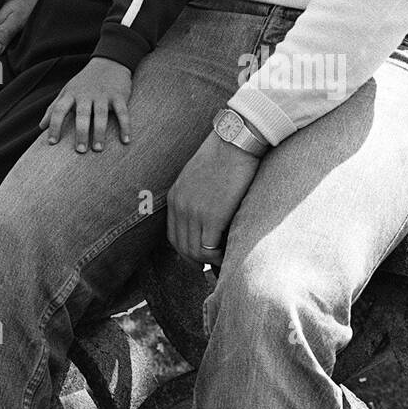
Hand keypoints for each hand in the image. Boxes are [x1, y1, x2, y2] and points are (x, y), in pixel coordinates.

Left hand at [39, 57, 131, 153]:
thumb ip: (53, 108)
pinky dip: (125, 126)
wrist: (109, 62)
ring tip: (97, 149)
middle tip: (80, 151)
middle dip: (80, 132)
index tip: (52, 143)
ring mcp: (103, 94)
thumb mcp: (67, 91)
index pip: (59, 110)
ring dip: (99, 132)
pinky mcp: (118, 95)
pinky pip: (122, 112)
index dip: (54, 126)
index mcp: (71, 94)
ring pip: (101, 114)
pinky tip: (125, 141)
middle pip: (82, 114)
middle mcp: (86, 94)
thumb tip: (41, 127)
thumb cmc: (84, 82)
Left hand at [167, 131, 261, 267]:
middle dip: (197, 261)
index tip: (199, 259)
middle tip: (213, 266)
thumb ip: (195, 196)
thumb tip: (206, 215)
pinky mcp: (212, 216)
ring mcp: (194, 212)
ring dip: (209, 261)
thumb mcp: (197, 176)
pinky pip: (210, 249)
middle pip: (182, 248)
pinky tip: (230, 252)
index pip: (173, 236)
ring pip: (195, 252)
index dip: (185, 252)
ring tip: (224, 258)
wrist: (234, 142)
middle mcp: (180, 206)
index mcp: (175, 197)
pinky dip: (219, 257)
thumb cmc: (223, 156)